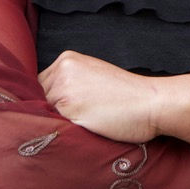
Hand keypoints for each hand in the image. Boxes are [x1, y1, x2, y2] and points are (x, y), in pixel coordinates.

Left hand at [38, 50, 160, 143]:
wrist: (150, 103)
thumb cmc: (127, 94)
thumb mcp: (94, 75)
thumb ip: (71, 81)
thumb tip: (48, 101)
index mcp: (67, 59)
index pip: (42, 83)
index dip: (52, 99)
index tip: (69, 108)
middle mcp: (61, 70)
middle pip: (39, 97)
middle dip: (52, 109)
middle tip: (79, 117)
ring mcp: (63, 89)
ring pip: (44, 112)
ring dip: (57, 121)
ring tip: (85, 122)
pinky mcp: (69, 109)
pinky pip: (53, 124)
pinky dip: (64, 130)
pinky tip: (84, 128)